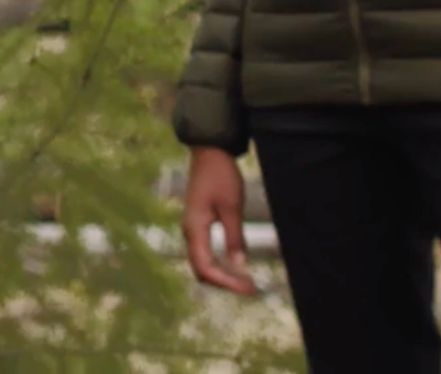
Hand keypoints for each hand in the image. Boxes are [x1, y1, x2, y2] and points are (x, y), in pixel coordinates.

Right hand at [181, 146, 256, 294]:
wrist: (209, 152)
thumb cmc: (221, 176)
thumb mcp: (232, 207)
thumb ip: (234, 237)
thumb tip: (240, 266)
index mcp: (195, 228)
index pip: (206, 268)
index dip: (227, 282)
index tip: (249, 287)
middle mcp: (190, 232)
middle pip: (201, 270)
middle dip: (224, 283)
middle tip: (250, 287)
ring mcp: (192, 228)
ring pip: (202, 263)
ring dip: (222, 275)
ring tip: (244, 280)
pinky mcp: (198, 224)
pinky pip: (204, 253)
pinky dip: (218, 263)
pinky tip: (234, 264)